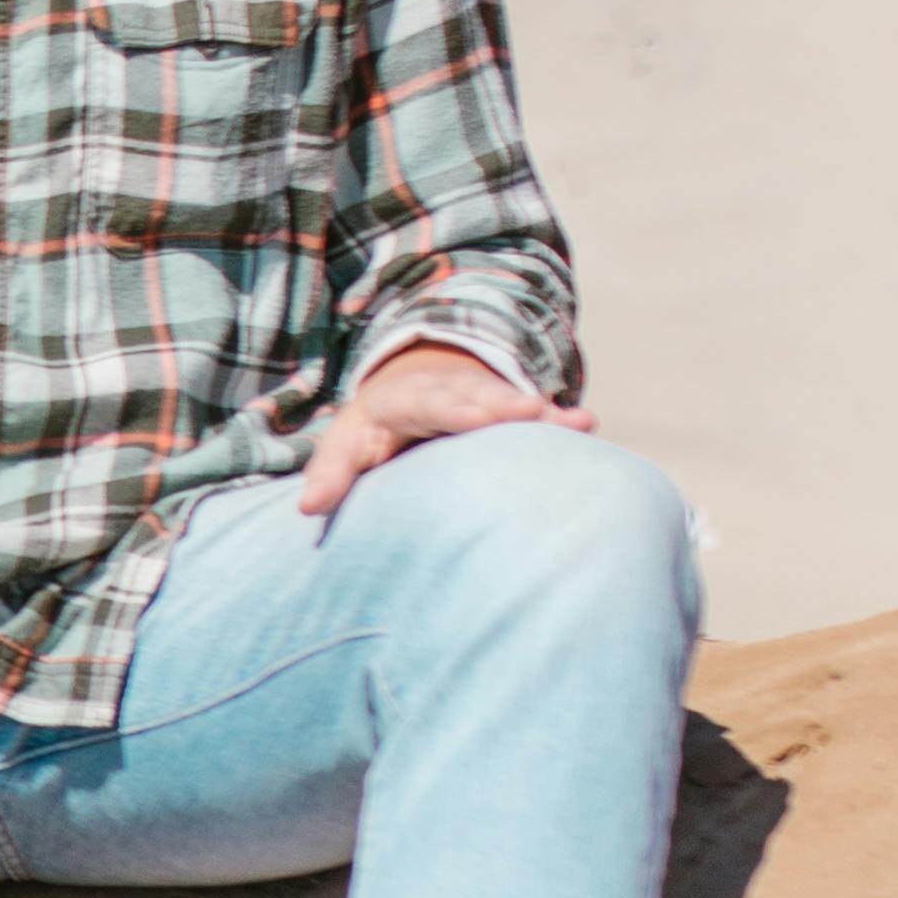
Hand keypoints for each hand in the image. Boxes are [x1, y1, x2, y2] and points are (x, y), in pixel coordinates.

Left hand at [292, 336, 591, 524]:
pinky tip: (588, 427)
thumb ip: (331, 473)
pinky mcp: (507, 411)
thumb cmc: (369, 431)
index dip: (456, 410)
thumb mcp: (344, 444)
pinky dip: (559, 420)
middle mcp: (449, 390)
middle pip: (479, 396)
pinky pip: (536, 415)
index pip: (430, 403)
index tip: (482, 417)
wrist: (403, 392)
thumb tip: (308, 507)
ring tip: (580, 423)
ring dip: (544, 413)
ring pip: (514, 402)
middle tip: (534, 414)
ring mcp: (483, 396)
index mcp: (405, 397)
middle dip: (506, 404)